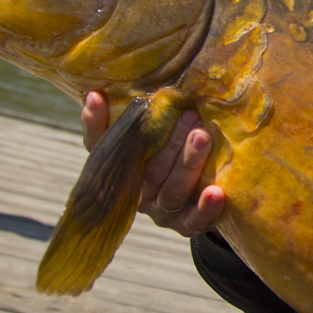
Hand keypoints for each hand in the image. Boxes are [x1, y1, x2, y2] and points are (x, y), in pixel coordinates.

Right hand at [81, 91, 224, 235]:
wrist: (199, 198)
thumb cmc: (172, 153)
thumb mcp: (154, 135)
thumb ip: (137, 114)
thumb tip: (102, 86)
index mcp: (121, 169)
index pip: (101, 147)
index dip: (95, 124)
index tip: (96, 96)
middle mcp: (137, 193)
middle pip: (149, 169)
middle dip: (169, 141)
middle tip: (188, 115)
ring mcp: (161, 212)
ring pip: (172, 191)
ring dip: (188, 164)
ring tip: (203, 137)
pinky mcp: (185, 226)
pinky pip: (193, 221)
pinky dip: (205, 208)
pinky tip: (217, 192)